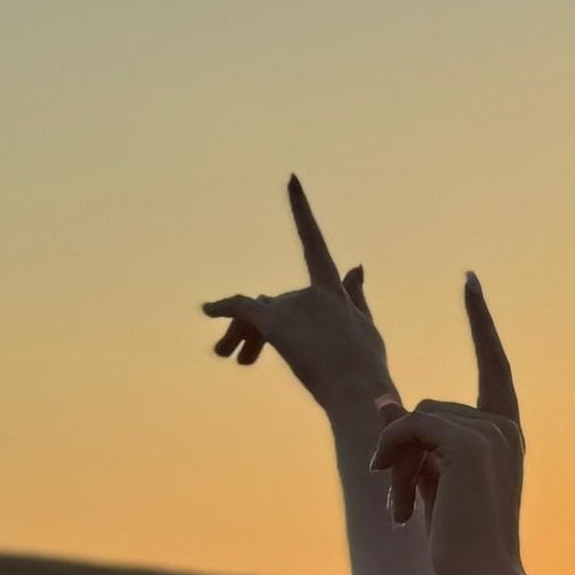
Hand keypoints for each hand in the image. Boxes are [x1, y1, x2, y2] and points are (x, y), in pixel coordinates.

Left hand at [203, 177, 399, 420]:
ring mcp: (293, 304)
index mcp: (334, 290)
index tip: (291, 180)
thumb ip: (356, 294)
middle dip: (255, 331)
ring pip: (257, 314)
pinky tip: (207, 309)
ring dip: (244, 336)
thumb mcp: (365, 326)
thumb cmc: (366, 367)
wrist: (358, 394)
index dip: (301, 210)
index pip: (314, 243)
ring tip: (237, 362)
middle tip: (243, 361)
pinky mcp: (275, 321)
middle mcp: (310, 290)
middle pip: (272, 303)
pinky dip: (223, 308)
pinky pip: (241, 309)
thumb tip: (357, 263)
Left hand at [370, 277, 527, 574]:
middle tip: (398, 498)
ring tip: (401, 505)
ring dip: (396, 457)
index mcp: (505, 433)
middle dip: (404, 447)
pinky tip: (391, 484)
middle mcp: (503, 426)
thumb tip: (384, 402)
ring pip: (416, 415)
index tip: (470, 280)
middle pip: (430, 405)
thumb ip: (415, 439)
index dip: (481, 320)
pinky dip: (392, 451)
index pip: (494, 363)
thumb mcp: (431, 480)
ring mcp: (489, 431)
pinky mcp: (467, 442)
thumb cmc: (459, 542)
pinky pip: (410, 424)